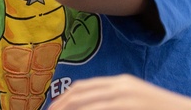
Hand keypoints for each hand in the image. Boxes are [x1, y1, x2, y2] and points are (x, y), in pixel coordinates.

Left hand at [50, 74, 190, 108]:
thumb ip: (116, 102)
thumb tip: (94, 106)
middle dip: (60, 105)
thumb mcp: (139, 103)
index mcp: (121, 83)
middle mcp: (121, 86)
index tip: (51, 109)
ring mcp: (128, 96)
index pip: (83, 88)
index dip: (63, 99)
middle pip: (80, 94)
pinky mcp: (134, 106)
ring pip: (87, 103)